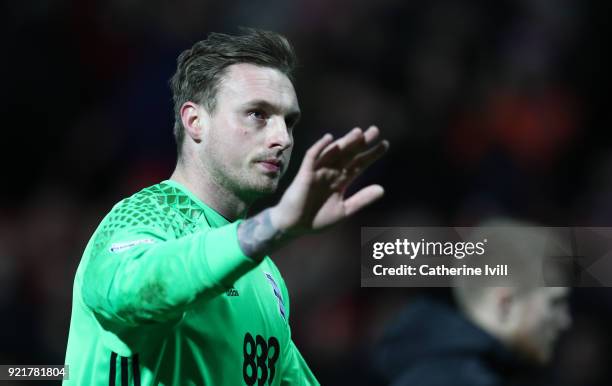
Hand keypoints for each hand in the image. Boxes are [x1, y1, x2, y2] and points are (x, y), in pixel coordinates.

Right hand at [271, 125, 388, 233]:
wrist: (294, 227)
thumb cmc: (316, 219)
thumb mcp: (344, 210)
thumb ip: (361, 199)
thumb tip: (382, 189)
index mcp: (341, 181)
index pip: (359, 164)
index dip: (371, 155)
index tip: (385, 144)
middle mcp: (331, 172)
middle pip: (349, 154)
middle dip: (361, 142)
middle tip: (375, 130)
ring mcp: (318, 171)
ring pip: (333, 153)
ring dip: (344, 142)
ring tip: (358, 132)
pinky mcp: (305, 174)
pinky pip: (312, 157)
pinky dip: (320, 147)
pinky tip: (330, 138)